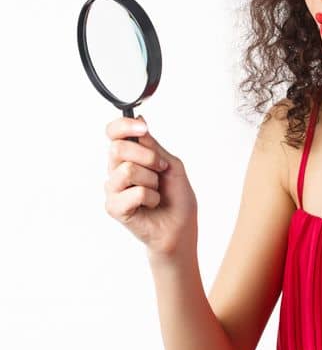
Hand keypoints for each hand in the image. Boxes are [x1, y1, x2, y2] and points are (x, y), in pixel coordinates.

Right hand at [103, 115, 197, 258]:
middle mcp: (116, 170)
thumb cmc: (176, 198)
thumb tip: (139, 121)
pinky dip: (151, 197)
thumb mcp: (171, 165)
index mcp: (129, 157)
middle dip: (148, 157)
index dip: (123, 126)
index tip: (142, 128)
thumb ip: (153, 146)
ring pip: (127, 170)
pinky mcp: (114, 207)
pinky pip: (135, 192)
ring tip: (156, 191)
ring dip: (152, 180)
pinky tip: (151, 204)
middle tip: (160, 170)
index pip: (113, 133)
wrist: (180, 228)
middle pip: (118, 148)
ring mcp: (113, 189)